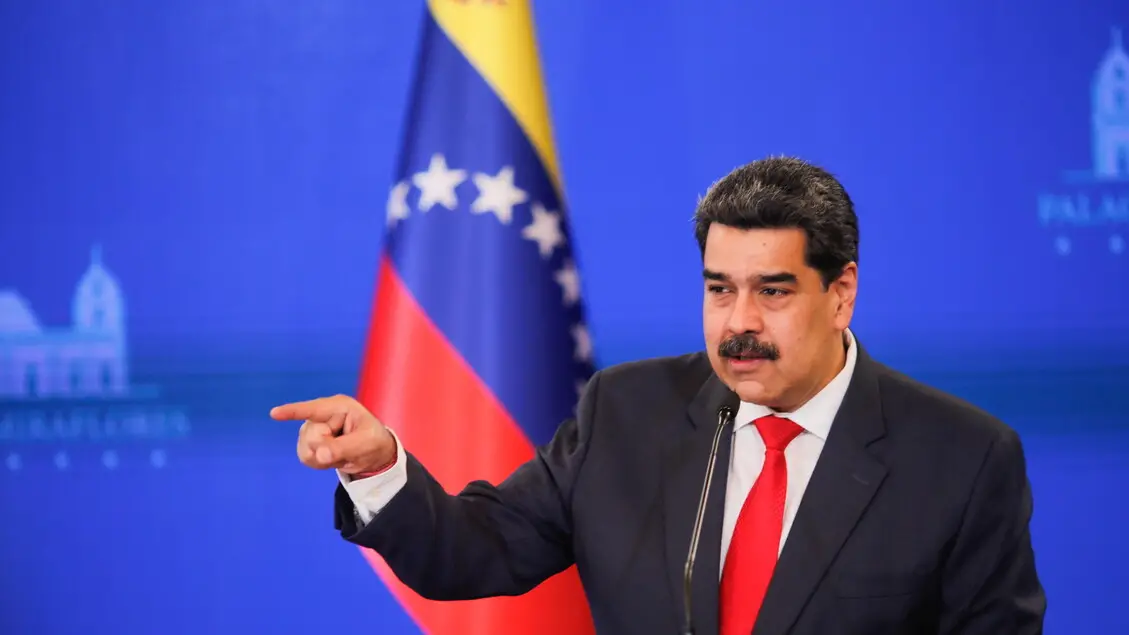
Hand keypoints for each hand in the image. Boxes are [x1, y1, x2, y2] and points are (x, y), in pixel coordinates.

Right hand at [270, 394, 396, 474]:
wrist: (374, 454)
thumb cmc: (374, 441)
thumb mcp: (365, 444)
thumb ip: (342, 448)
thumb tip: (319, 455)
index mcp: (339, 407)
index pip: (311, 409)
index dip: (292, 411)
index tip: (274, 413)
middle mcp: (322, 414)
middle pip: (310, 436)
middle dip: (327, 448)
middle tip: (347, 448)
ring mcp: (314, 427)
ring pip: (305, 448)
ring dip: (323, 457)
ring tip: (341, 452)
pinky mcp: (310, 441)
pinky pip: (305, 457)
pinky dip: (319, 463)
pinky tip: (332, 458)